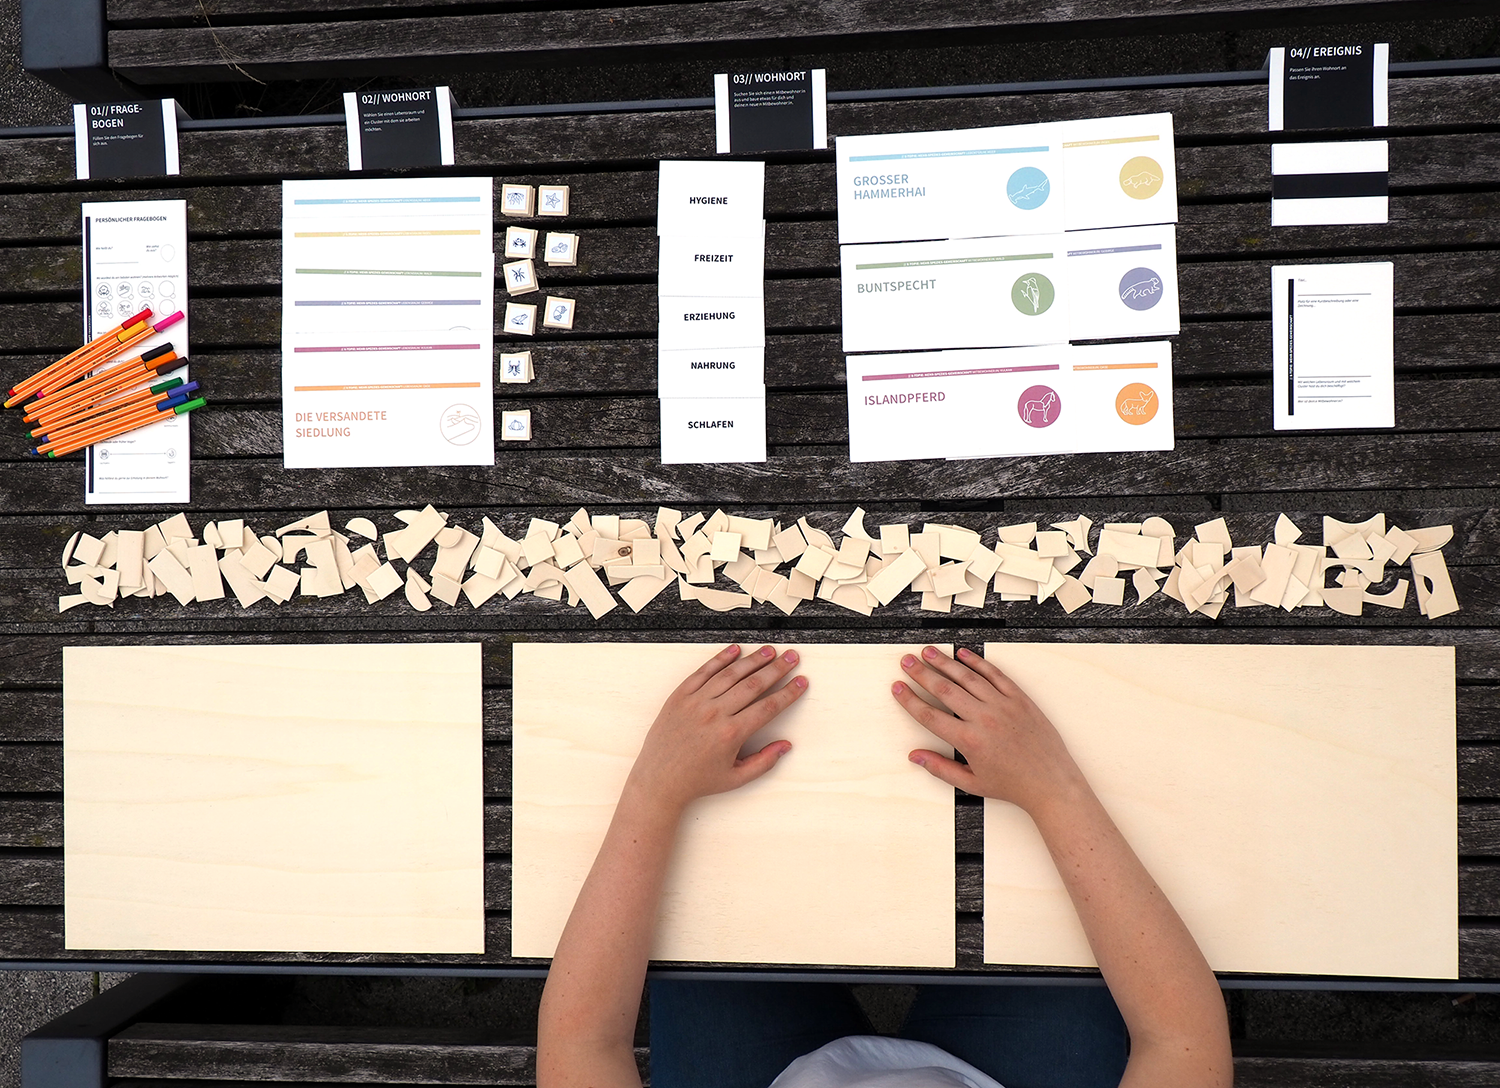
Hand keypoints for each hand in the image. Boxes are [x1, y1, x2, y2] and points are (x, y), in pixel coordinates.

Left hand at [625, 644, 806, 814]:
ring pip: (730, 674)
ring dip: (753, 660)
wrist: (658, 780)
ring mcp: (696, 702)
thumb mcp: (735, 779)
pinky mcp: (680, 696)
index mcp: (731, 735)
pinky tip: (735, 650)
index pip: (768, 707)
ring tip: (769, 651)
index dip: (788, 693)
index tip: (801, 682)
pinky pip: (703, 672)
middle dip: (777, 669)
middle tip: (792, 657)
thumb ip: (764, 762)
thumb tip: (785, 745)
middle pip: (753, 685)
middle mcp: (714, 714)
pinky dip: (720, 659)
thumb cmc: (696, 781)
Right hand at [892, 646, 1083, 814]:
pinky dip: (978, 663)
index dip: (909, 700)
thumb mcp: (972, 783)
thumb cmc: (1013, 785)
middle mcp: (984, 719)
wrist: (1051, 783)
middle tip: (907, 662)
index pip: (929, 715)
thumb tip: (915, 756)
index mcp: (969, 741)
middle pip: (944, 690)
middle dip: (921, 674)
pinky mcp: (1020, 699)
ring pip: (967, 677)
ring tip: (929, 652)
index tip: (898, 688)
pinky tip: (964, 654)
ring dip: (945, 662)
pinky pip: (995, 675)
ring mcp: (1003, 706)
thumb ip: (940, 768)